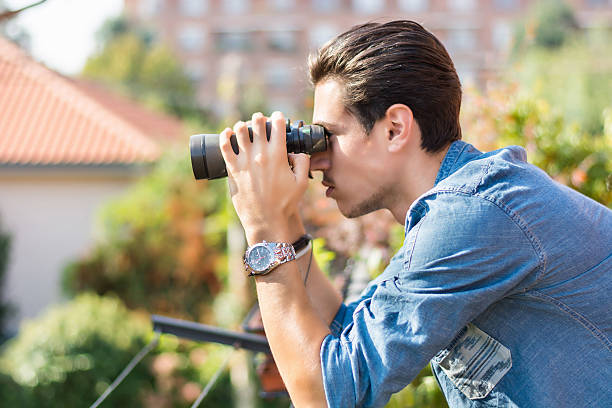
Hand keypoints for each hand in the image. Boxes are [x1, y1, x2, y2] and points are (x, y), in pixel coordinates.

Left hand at [219, 112, 309, 243]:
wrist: (266, 220)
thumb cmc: (285, 203)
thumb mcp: (302, 182)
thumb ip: (303, 162)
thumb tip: (295, 151)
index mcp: (278, 156)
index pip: (277, 125)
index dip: (278, 117)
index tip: (278, 117)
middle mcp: (260, 155)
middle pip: (257, 124)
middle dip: (259, 118)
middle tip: (260, 121)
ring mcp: (244, 162)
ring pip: (239, 131)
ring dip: (242, 125)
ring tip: (244, 128)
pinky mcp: (232, 170)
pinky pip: (224, 147)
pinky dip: (225, 136)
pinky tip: (227, 133)